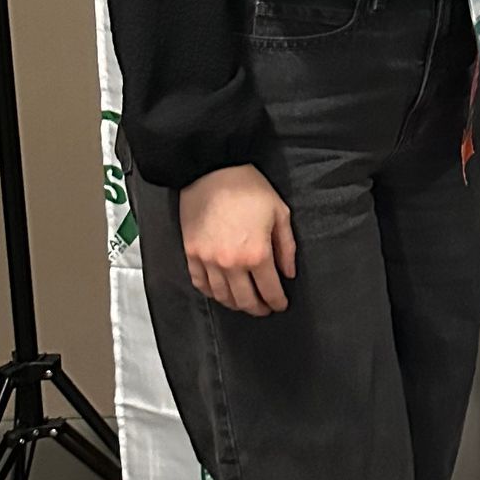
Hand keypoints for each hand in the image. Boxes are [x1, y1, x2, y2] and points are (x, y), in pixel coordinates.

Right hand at [177, 165, 295, 315]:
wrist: (212, 171)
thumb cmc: (249, 188)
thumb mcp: (280, 214)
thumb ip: (286, 247)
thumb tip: (288, 273)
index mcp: (257, 254)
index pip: (270, 290)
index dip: (277, 301)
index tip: (280, 305)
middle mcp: (231, 264)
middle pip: (245, 300)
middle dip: (258, 308)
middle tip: (265, 309)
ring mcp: (208, 261)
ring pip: (222, 296)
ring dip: (235, 304)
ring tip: (244, 303)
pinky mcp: (191, 254)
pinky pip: (200, 283)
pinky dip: (211, 293)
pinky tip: (220, 293)